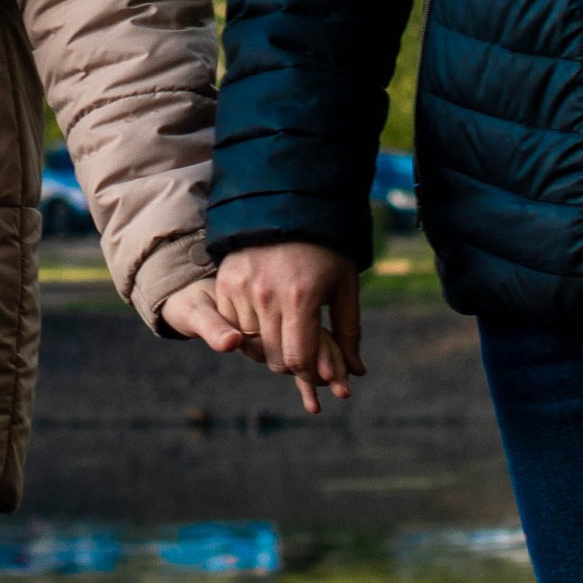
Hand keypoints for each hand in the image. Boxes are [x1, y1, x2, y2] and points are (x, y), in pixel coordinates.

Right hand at [166, 244, 363, 414]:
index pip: (298, 359)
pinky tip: (267, 320)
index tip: (322, 374)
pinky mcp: (226, 283)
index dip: (311, 374)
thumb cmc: (325, 250)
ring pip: (252, 345)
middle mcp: (267, 295)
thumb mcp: (345, 286)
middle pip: (274, 358)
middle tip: (307, 355)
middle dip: (294, 365)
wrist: (286, 207)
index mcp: (301, 298)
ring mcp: (242, 288)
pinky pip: (235, 326)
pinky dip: (249, 332)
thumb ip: (348, 331)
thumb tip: (357, 372)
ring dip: (270, 348)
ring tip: (288, 333)